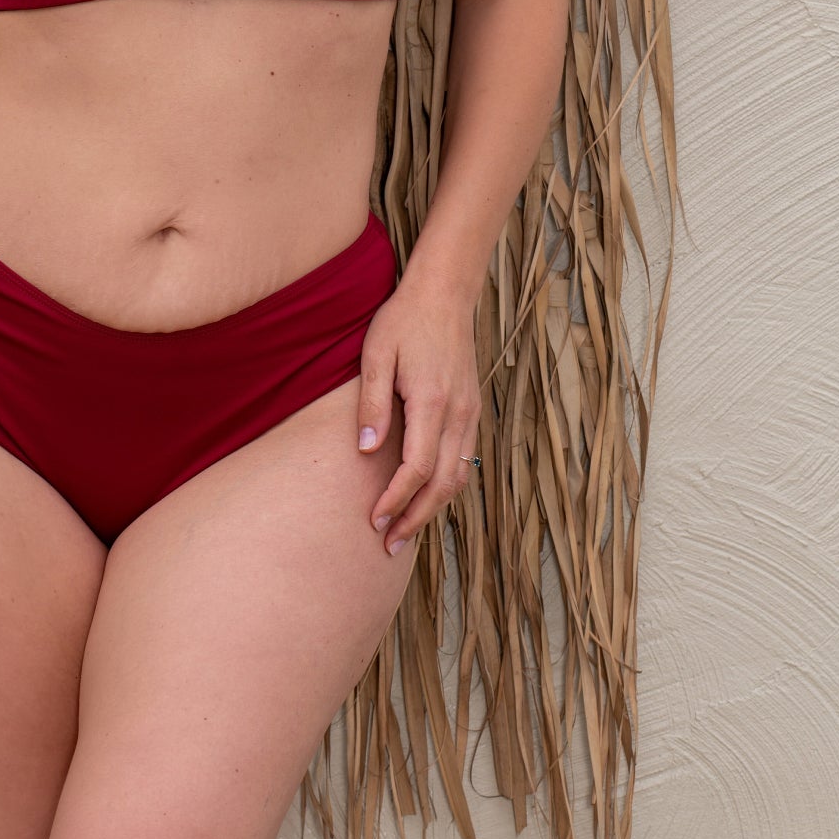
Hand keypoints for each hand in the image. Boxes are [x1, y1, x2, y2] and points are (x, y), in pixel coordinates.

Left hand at [356, 267, 482, 555]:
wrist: (445, 294)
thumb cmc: (403, 321)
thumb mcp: (375, 355)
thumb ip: (371, 404)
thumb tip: (366, 451)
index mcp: (431, 402)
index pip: (417, 469)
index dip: (396, 500)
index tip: (375, 520)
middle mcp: (457, 413)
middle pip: (443, 484)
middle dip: (416, 518)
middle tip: (389, 544)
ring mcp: (470, 413)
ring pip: (459, 476)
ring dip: (433, 507)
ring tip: (406, 530)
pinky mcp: (473, 409)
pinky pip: (464, 459)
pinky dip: (447, 486)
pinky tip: (427, 497)